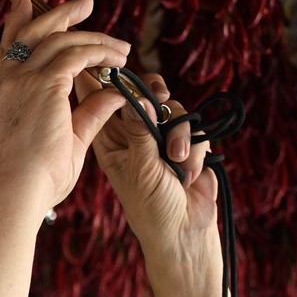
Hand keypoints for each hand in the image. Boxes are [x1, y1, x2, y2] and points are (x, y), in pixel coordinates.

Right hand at [0, 0, 130, 211]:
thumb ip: (86, 115)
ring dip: (92, 36)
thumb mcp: (63, 141)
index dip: (18, 23)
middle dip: (59, 14)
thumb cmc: (34, 182)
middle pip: (32, 33)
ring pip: (59, 39)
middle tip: (86, 2)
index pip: (8, 49)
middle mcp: (5, 82)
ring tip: (119, 42)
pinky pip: (76, 54)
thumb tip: (112, 94)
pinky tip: (118, 59)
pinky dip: (99, 52)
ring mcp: (21, 81)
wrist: (17, 194)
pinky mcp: (43, 85)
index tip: (25, 2)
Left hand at [77, 72, 220, 274]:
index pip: (102, 99)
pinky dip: (194, 149)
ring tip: (177, 159)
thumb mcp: (141, 168)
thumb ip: (140, 131)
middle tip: (159, 96)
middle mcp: (134, 134)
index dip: (105, 78)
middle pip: (142, 92)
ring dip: (178, 133)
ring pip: (172, 108)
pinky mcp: (187, 144)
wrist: (185, 232)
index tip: (114, 64)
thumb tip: (137, 97)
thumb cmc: (151, 208)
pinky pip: (193, 128)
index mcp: (111, 140)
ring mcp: (161, 138)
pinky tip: (188, 173)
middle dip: (153, 93)